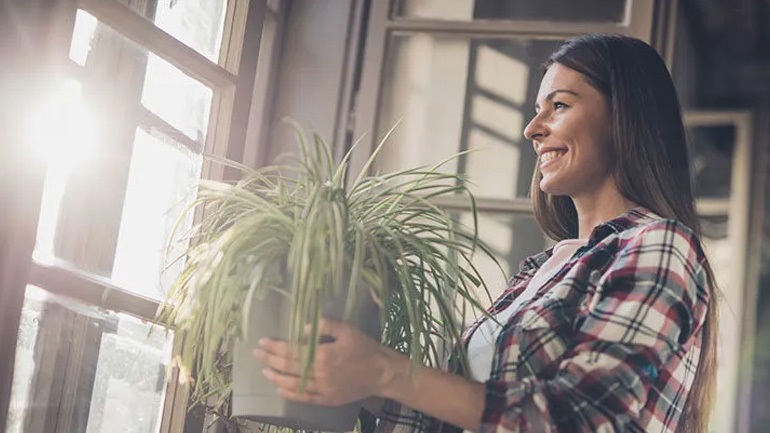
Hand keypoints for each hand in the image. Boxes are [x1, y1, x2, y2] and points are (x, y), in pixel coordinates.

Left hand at [253, 318, 394, 405]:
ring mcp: (323, 389)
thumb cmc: (365, 348)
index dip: (275, 346)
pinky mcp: (327, 399)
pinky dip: (290, 394)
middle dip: (270, 359)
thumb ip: (325, 326)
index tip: (262, 341)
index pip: (292, 350)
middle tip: (257, 352)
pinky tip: (280, 389)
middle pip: (288, 367)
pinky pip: (304, 398)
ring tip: (264, 370)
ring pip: (293, 384)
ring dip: (276, 377)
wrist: (382, 372)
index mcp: (323, 354)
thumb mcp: (347, 330)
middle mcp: (320, 373)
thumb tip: (301, 328)